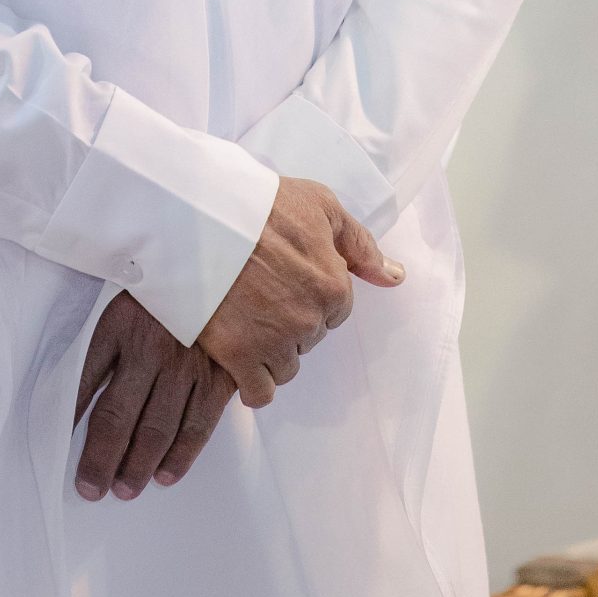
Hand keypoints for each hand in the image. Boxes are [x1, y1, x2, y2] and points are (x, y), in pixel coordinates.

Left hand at [74, 291, 236, 500]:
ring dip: (138, 466)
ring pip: (157, 429)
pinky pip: (198, 425)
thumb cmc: (164, 288)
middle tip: (91, 488)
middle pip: (118, 417)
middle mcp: (151, 348)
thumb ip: (101, 345)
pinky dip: (181, 456)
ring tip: (124, 489)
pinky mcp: (220, 375)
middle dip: (101, 460)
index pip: (83, 381)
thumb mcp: (124, 301)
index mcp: (120, 325)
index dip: (68, 421)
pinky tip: (166, 475)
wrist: (224, 264)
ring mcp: (188, 364)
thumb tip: (73, 394)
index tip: (58, 447)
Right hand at [197, 175, 402, 409]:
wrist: (202, 212)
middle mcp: (309, 320)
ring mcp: (274, 341)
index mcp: (333, 286)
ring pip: (286, 367)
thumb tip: (395, 276)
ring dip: (271, 352)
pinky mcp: (238, 354)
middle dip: (290, 321)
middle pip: (309, 338)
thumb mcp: (321, 206)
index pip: (335, 311)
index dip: (310, 295)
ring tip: (245, 320)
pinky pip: (258, 392)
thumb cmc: (262, 204)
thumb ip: (360, 245)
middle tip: (260, 293)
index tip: (285, 279)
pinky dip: (252, 383)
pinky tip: (241, 361)